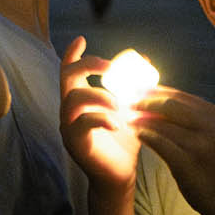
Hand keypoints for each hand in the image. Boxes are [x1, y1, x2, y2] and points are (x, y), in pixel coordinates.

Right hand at [58, 36, 142, 189]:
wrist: (121, 174)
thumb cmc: (124, 141)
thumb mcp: (131, 110)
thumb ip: (134, 88)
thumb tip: (147, 62)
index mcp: (81, 99)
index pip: (69, 71)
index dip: (72, 54)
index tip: (81, 39)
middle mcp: (70, 110)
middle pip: (67, 78)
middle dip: (88, 66)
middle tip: (109, 67)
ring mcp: (69, 126)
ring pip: (73, 99)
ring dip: (99, 96)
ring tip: (120, 105)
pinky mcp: (75, 143)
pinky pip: (82, 124)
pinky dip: (102, 119)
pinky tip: (119, 124)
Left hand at [133, 87, 214, 209]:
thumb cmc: (212, 165)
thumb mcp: (209, 135)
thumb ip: (190, 118)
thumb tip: (158, 101)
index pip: (181, 96)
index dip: (157, 91)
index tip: (139, 91)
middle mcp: (210, 126)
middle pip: (170, 105)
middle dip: (146, 102)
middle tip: (130, 103)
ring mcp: (200, 144)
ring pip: (162, 124)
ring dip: (142, 120)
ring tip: (130, 120)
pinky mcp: (188, 162)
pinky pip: (160, 143)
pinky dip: (146, 136)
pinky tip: (138, 135)